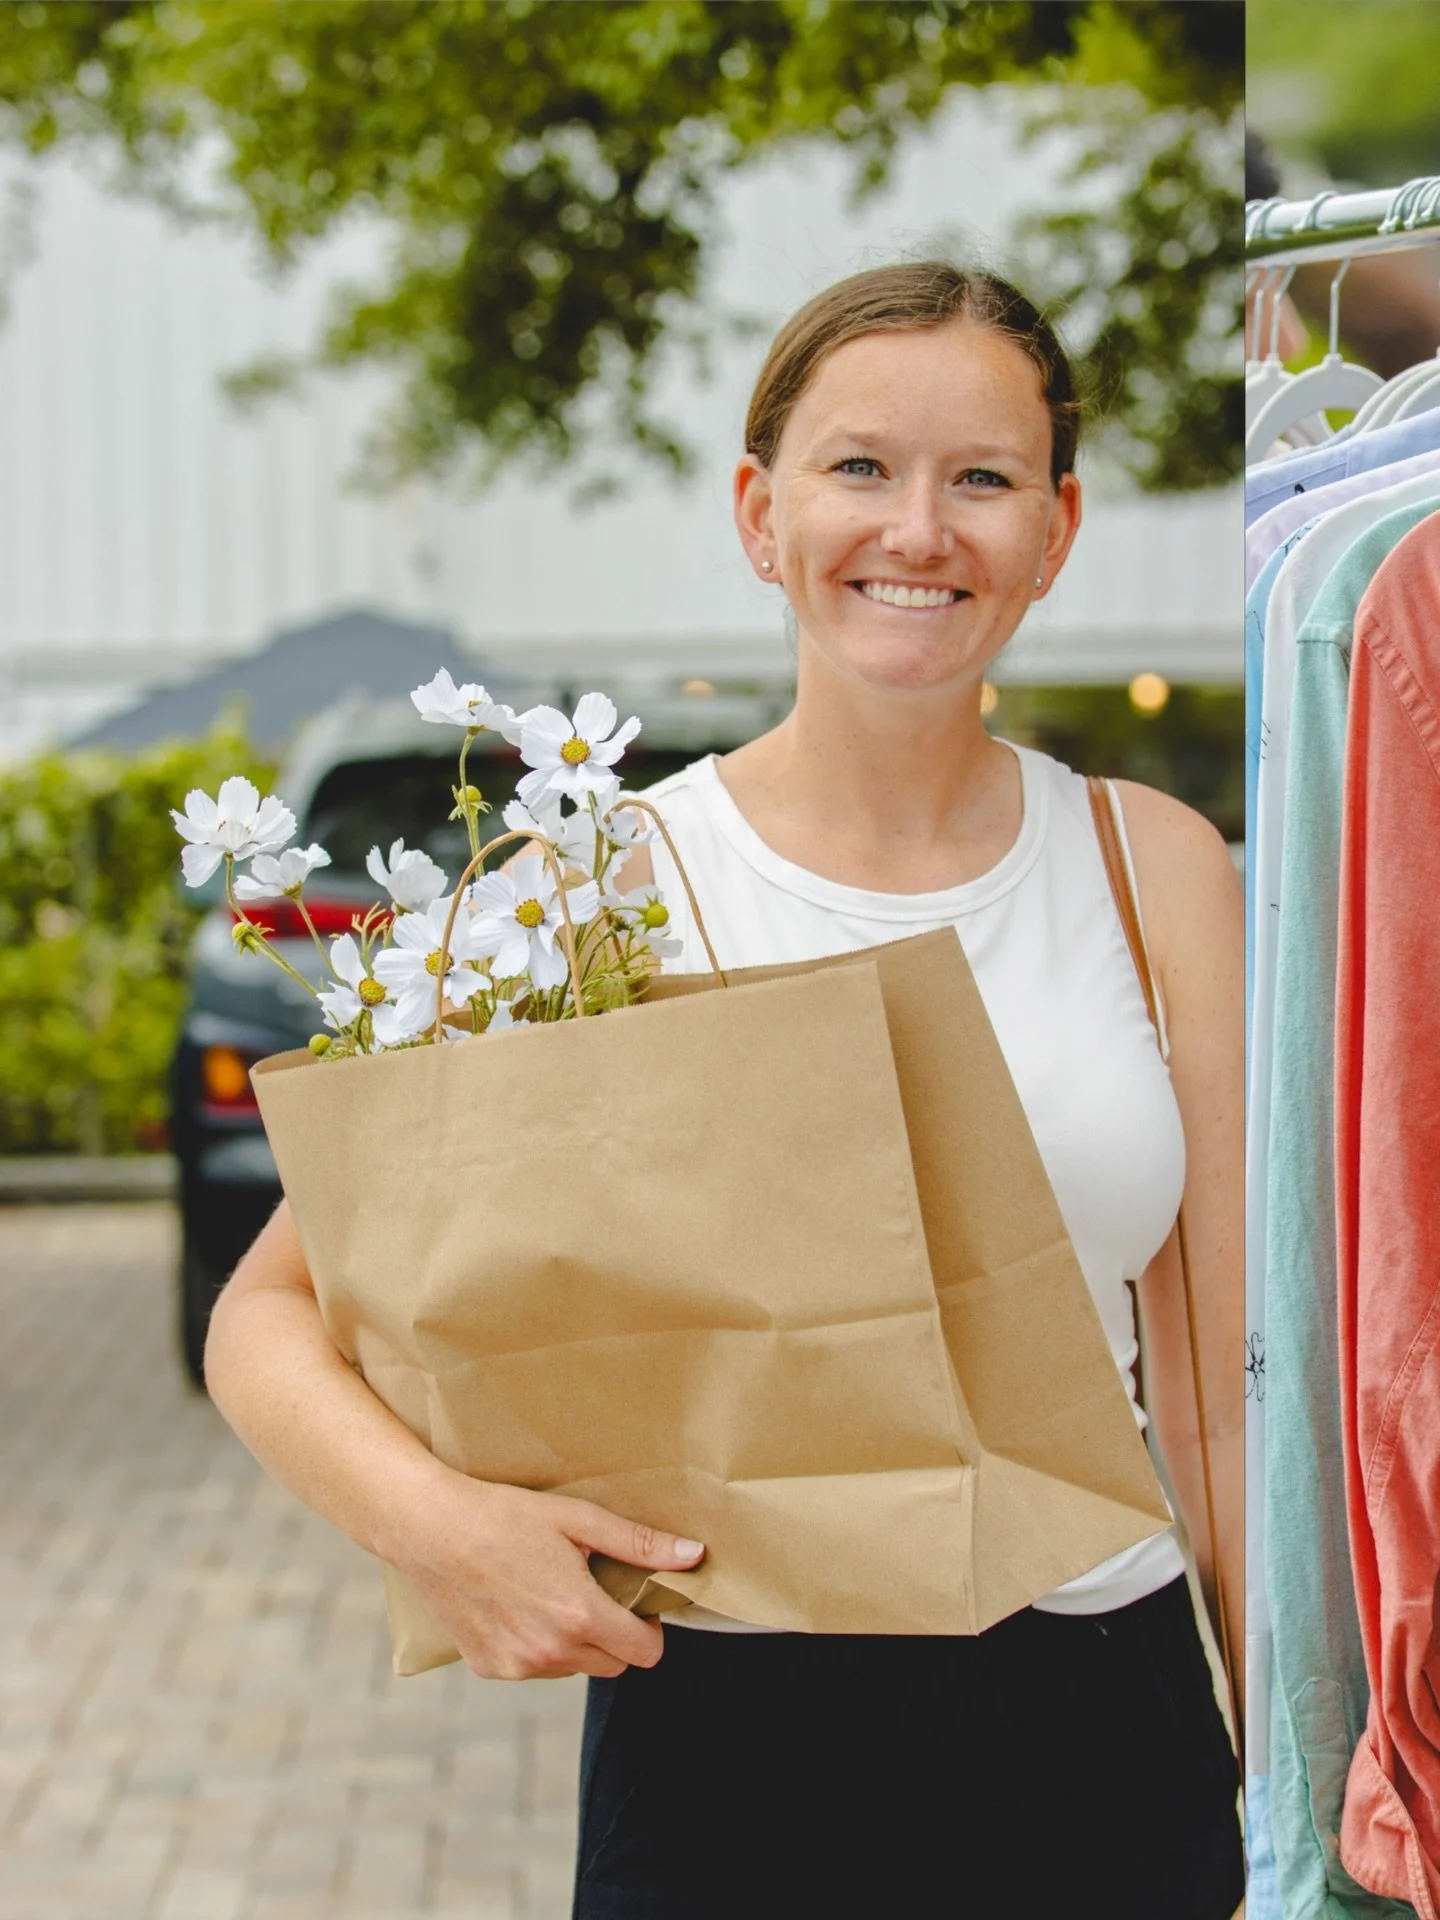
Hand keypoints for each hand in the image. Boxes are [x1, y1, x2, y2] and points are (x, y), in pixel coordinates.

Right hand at [389, 1472, 705, 1680]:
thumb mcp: (578, 1520)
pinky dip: (539, 1647)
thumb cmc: (504, 1516)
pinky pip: (535, 1670)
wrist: (429, 1528)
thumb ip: (639, 1544)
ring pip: (574, 1669)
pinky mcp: (489, 1669)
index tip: (637, 1603)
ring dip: (576, 1642)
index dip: (651, 1628)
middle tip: (594, 1591)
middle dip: (615, 1635)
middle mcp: (550, 1652)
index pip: (645, 1653)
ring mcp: (518, 1666)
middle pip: (614, 1665)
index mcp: (579, 1616)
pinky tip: (519, 1606)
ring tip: (551, 1593)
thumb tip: (694, 1557)